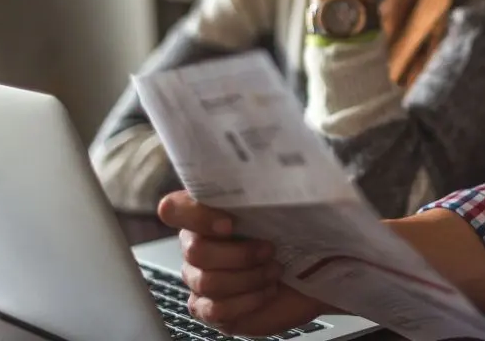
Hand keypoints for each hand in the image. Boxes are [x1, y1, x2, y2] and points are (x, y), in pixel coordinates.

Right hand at [157, 191, 327, 335]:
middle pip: (195, 251)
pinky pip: (216, 309)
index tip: (229, 223)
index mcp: (205, 213)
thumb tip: (285, 175)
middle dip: (240, 254)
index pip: (174, 209)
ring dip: (249, 278)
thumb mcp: (284, 206)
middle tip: (270, 249)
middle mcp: (195, 244)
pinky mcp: (210, 308)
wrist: (309, 271)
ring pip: (208, 282)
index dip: (196, 216)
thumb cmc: (292, 233)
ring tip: (275, 270)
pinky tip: (267, 291)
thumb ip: (269, 192)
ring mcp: (199, 278)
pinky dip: (248, 301)